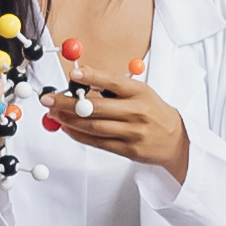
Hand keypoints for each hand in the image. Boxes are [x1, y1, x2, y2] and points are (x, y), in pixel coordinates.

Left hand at [64, 61, 189, 174]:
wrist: (176, 140)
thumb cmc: (153, 112)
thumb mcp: (140, 92)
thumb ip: (113, 86)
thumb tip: (80, 78)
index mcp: (140, 93)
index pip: (114, 83)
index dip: (92, 77)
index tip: (73, 74)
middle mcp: (137, 112)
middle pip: (96, 108)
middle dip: (67, 103)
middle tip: (48, 99)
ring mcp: (132, 133)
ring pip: (93, 127)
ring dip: (68, 120)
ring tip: (53, 113)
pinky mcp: (128, 150)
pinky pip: (97, 142)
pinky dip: (79, 135)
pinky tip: (67, 128)